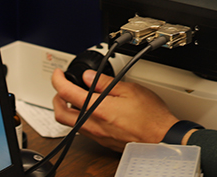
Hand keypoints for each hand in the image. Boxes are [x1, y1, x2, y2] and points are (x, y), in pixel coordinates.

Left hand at [52, 68, 178, 152]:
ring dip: (66, 109)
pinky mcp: (102, 141)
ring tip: (74, 97)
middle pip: (60, 114)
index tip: (58, 74)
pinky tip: (90, 109)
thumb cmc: (150, 115)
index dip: (58, 81)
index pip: (67, 94)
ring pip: (70, 124)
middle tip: (61, 87)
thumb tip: (89, 76)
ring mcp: (96, 135)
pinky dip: (79, 117)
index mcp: (98, 109)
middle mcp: (92, 125)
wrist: (160, 137)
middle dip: (55, 99)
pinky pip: (82, 130)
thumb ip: (106, 82)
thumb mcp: (130, 89)